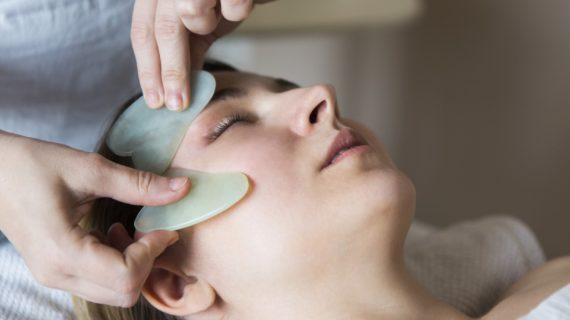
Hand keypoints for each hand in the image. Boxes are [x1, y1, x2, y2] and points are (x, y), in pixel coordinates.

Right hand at [0, 132, 190, 306]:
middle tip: (151, 229)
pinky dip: (117, 262)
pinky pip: (99, 282)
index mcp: (62, 250)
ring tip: (129, 229)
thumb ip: (138, 184)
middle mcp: (57, 273)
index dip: (153, 252)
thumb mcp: (89, 169)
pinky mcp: (56, 270)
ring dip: (133, 263)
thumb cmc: (32, 165)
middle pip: (123, 292)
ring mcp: (54, 275)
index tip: (164, 227)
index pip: (125, 276)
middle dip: (147, 261)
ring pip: (113, 291)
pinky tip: (111, 233)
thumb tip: (183, 189)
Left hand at [131, 0, 271, 110]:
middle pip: (163, 31)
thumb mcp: (201, 23)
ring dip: (210, 23)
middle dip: (172, 72)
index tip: (157, 102)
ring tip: (220, 15)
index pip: (144, 33)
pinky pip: (232, 6)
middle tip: (179, 104)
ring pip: (192, 14)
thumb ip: (187, 51)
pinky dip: (237, 8)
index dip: (149, 69)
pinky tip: (242, 0)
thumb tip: (176, 89)